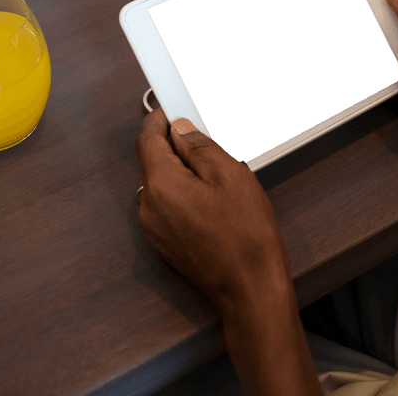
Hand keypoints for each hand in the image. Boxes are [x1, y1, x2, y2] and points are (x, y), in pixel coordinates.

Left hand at [134, 108, 291, 310]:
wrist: (249, 289)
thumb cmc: (245, 237)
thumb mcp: (230, 175)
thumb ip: (200, 146)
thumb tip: (181, 129)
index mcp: (161, 185)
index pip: (148, 139)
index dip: (159, 119)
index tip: (172, 109)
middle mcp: (149, 207)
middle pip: (155, 162)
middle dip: (178, 148)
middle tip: (210, 143)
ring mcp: (154, 229)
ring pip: (163, 185)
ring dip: (183, 173)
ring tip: (219, 179)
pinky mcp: (164, 243)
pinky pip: (168, 206)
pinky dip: (184, 195)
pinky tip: (214, 202)